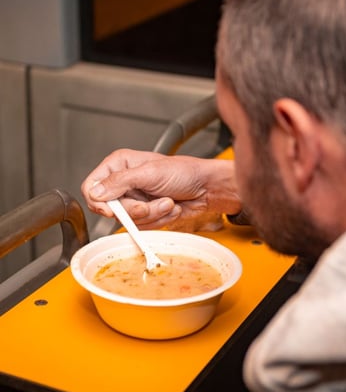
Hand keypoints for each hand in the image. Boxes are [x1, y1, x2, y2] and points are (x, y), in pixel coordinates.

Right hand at [81, 149, 239, 229]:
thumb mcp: (150, 173)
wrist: (208, 188)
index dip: (100, 202)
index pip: (91, 187)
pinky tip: (171, 208)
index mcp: (119, 165)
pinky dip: (160, 220)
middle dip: (136, 210)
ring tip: (168, 201)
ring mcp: (135, 199)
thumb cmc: (185, 172)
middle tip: (153, 203)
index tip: (113, 209)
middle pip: (111, 209)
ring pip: (129, 221)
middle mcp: (124, 183)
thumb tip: (96, 192)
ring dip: (153, 214)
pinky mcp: (147, 213)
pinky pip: (143, 226)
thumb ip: (121, 182)